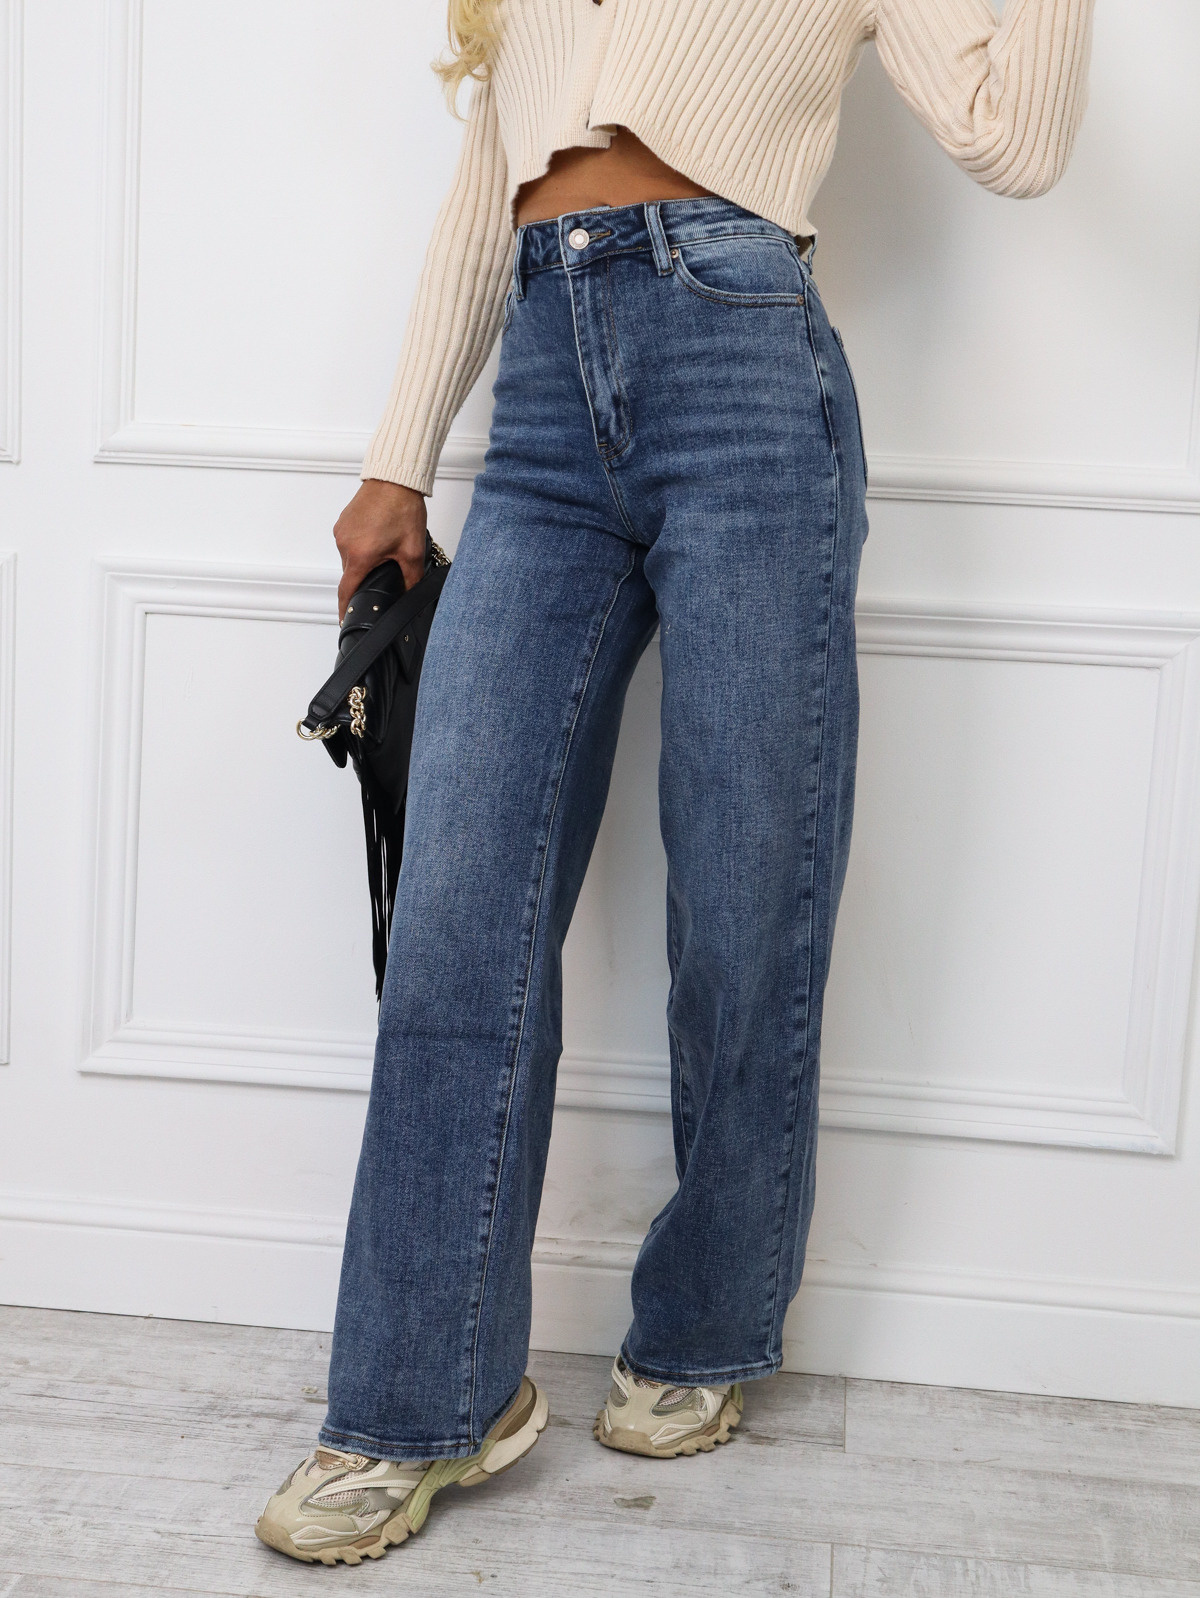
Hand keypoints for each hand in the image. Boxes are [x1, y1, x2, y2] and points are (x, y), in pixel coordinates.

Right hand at [333, 479, 428, 620]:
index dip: (345, 608)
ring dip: (364, 559)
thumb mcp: (412, 550)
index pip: (347, 591)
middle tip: (385, 569)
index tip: (344, 619)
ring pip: (351, 557)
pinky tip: (378, 536)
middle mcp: (345, 544)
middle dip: (365, 576)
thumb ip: (412, 578)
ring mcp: (341, 531)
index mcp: (360, 556)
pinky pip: (349, 542)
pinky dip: (361, 545)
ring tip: (385, 547)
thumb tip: (411, 593)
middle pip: (351, 574)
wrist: (395, 479)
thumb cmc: (402, 508)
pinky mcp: (343, 522)